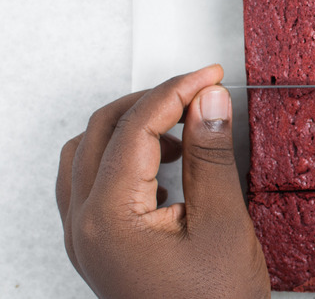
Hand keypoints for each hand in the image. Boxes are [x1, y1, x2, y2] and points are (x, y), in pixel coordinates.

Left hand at [56, 65, 269, 297]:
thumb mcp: (223, 223)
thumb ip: (211, 155)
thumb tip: (208, 101)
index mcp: (108, 217)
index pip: (135, 127)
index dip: (176, 90)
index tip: (211, 77)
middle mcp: (82, 225)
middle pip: (101, 131)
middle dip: (151, 101)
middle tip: (199, 94)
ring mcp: (85, 238)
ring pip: (87, 153)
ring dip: (132, 127)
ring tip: (182, 128)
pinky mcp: (98, 246)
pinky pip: (91, 181)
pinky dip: (124, 157)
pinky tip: (165, 166)